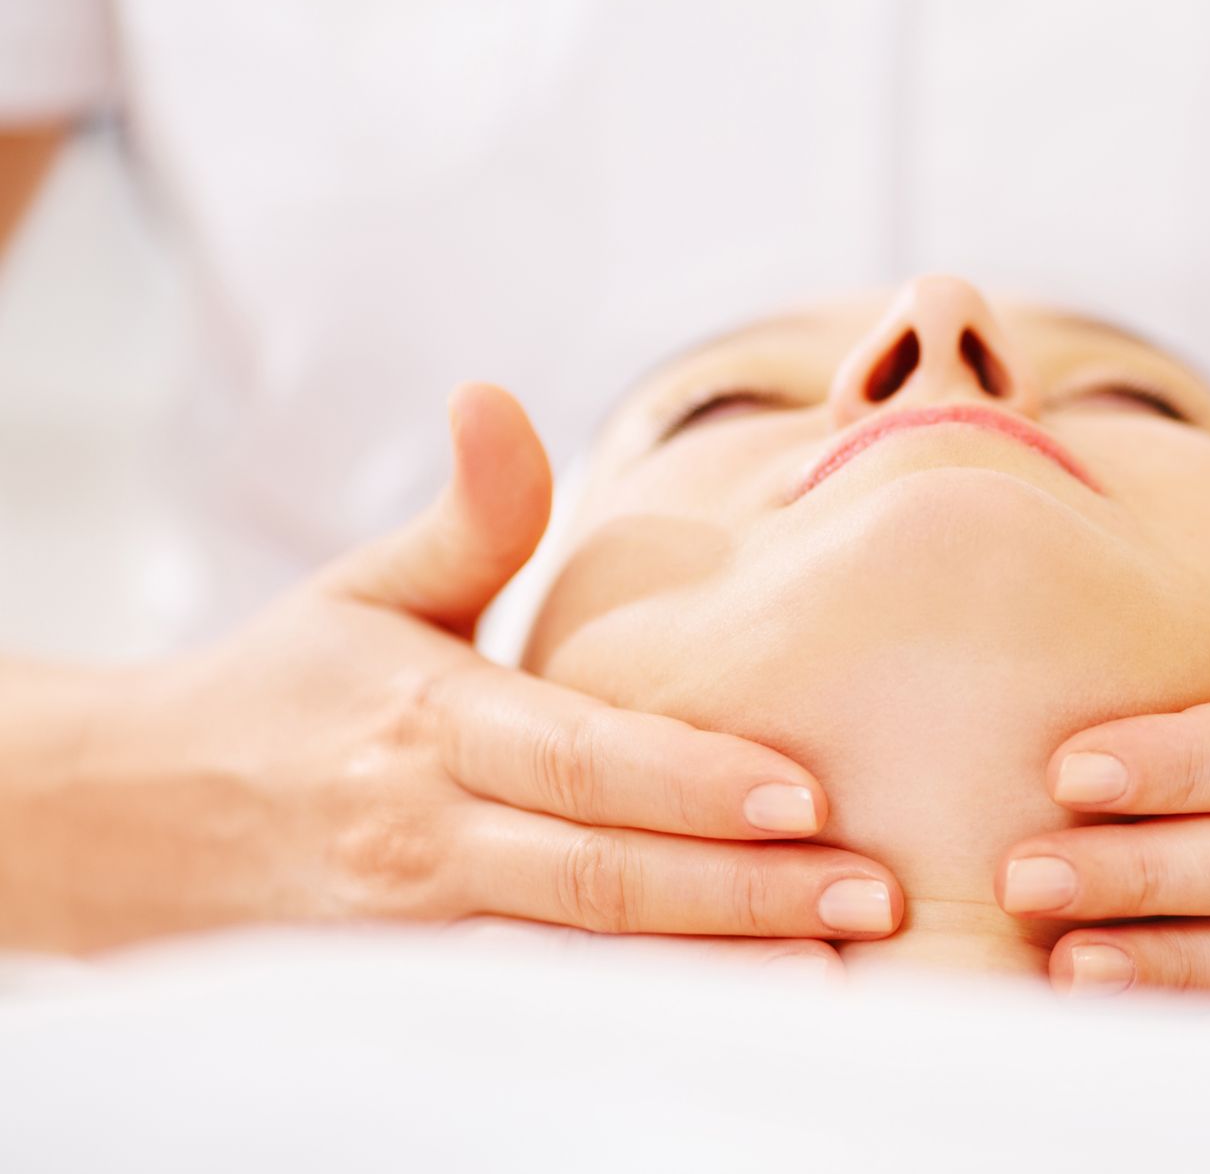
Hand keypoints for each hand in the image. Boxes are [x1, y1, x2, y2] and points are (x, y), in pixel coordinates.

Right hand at [1, 385, 899, 957]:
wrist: (133, 821)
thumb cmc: (285, 691)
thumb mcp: (366, 590)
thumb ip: (468, 518)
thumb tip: (495, 394)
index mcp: (429, 720)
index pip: (576, 757)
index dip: (687, 779)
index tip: (805, 792)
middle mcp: (425, 833)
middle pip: (597, 876)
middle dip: (740, 894)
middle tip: (871, 896)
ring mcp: (416, 928)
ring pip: (575, 964)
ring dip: (706, 974)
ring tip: (832, 976)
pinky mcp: (411, 988)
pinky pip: (537, 1013)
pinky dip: (632, 1018)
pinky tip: (729, 1016)